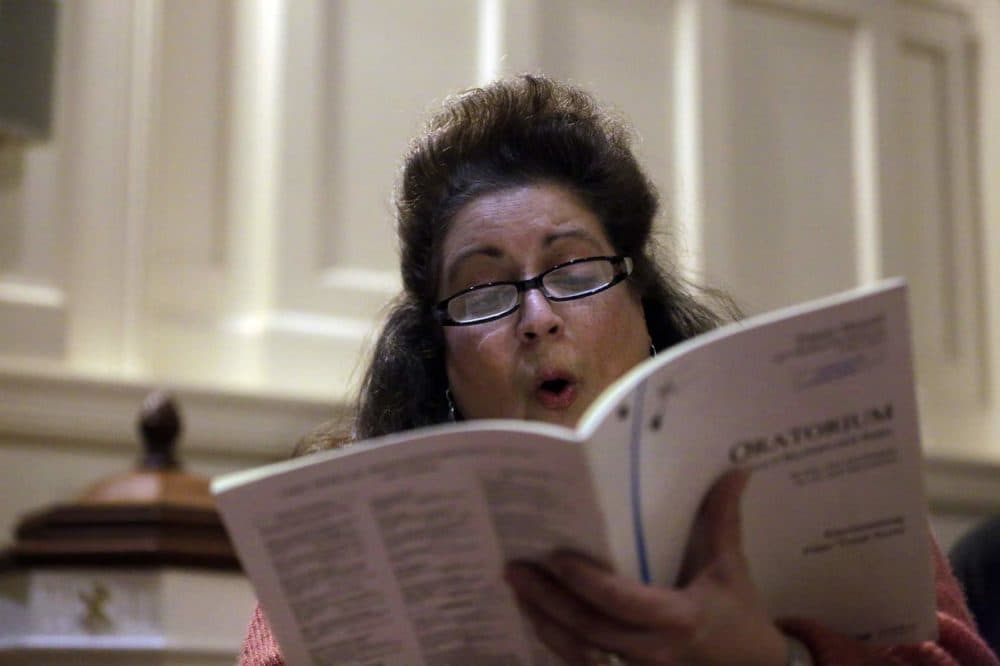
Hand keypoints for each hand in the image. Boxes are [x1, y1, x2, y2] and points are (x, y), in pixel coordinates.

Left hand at [504, 469, 788, 664]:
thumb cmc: (742, 620)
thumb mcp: (732, 571)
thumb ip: (723, 521)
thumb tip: (735, 472)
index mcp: (677, 619)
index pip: (618, 600)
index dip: (583, 581)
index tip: (554, 557)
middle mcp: (653, 652)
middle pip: (587, 628)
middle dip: (546, 601)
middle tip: (514, 571)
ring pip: (579, 653)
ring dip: (544, 623)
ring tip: (517, 593)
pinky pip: (586, 665)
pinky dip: (558, 644)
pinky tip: (539, 620)